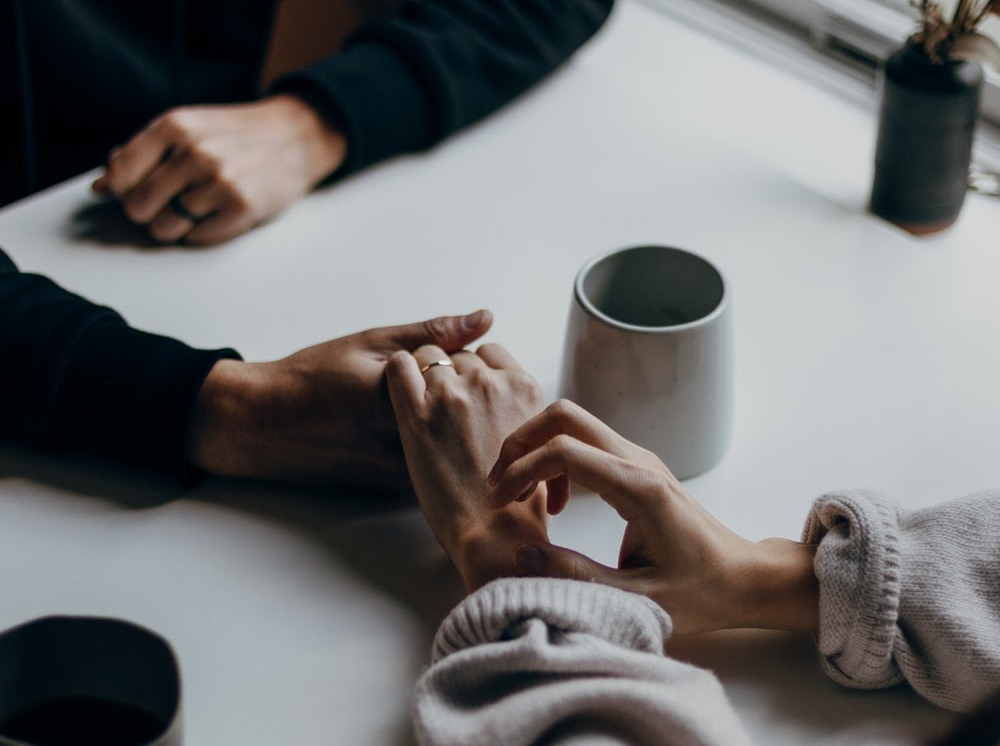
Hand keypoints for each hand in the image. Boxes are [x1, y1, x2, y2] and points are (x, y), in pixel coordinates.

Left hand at [93, 94, 345, 244]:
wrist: (294, 137)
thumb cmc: (236, 136)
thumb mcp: (188, 127)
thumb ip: (142, 153)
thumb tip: (100, 187)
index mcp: (174, 126)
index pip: (119, 176)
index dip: (121, 191)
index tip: (135, 191)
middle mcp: (194, 153)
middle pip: (137, 208)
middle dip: (149, 211)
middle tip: (170, 202)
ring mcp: (219, 182)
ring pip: (164, 229)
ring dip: (175, 225)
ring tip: (197, 208)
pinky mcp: (241, 209)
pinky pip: (196, 238)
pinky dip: (201, 232)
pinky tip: (217, 213)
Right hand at [189, 310, 492, 488]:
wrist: (263, 425)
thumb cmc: (312, 378)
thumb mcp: (372, 342)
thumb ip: (432, 333)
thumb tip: (484, 319)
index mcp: (402, 399)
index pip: (470, 381)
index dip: (468, 366)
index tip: (449, 357)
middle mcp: (405, 442)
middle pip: (467, 418)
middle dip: (466, 398)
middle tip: (438, 379)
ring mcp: (401, 470)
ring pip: (453, 445)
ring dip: (453, 425)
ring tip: (422, 406)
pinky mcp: (394, 487)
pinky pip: (434, 463)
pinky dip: (436, 446)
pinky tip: (416, 429)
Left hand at [386, 343, 547, 590]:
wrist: (494, 532)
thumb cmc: (517, 500)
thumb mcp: (537, 442)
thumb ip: (521, 411)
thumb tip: (506, 404)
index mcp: (523, 388)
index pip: (491, 352)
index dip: (475, 368)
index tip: (467, 389)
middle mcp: (489, 383)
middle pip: (459, 354)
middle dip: (449, 373)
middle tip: (442, 406)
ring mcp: (452, 394)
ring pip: (428, 355)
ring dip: (422, 373)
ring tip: (420, 404)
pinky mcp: (417, 413)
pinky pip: (399, 365)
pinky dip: (397, 372)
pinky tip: (399, 392)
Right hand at [487, 400, 818, 633]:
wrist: (744, 578)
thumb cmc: (701, 591)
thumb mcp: (636, 599)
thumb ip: (576, 576)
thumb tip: (521, 554)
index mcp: (639, 488)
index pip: (564, 451)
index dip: (521, 470)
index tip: (500, 502)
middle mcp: (638, 461)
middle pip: (565, 415)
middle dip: (521, 442)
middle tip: (500, 485)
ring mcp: (639, 458)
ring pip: (573, 423)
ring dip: (537, 449)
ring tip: (521, 495)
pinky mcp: (637, 466)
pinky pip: (586, 443)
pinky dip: (556, 459)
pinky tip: (556, 502)